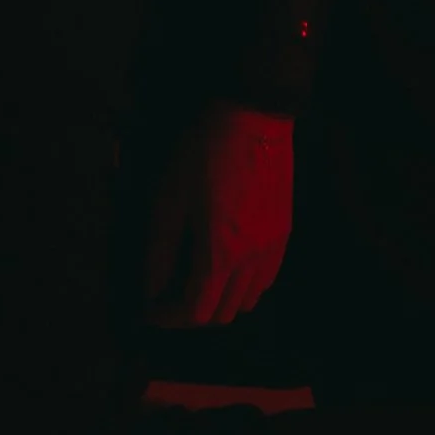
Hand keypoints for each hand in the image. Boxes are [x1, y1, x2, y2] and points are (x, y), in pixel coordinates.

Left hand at [144, 101, 295, 325]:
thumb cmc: (205, 154)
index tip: (150, 309)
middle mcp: (252, 259)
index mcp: (220, 253)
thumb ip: (159, 252)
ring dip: (219, 302)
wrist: (253, 117)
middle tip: (168, 297)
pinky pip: (266, 279)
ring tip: (196, 283)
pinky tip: (227, 267)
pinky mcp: (284, 232)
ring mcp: (273, 247)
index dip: (168, 317)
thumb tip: (150, 289)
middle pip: (223, 313)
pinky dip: (245, 286)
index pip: (196, 312)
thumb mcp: (169, 199)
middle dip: (191, 314)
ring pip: (248, 301)